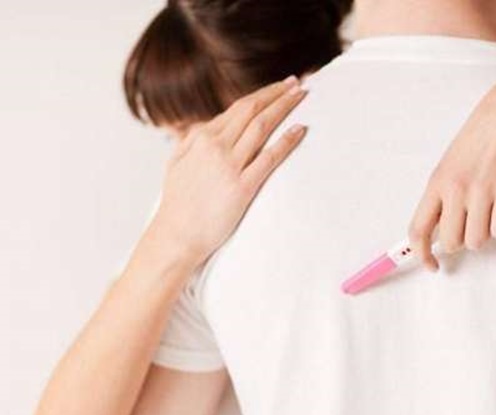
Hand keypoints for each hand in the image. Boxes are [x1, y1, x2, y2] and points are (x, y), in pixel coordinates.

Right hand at [148, 76, 307, 264]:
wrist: (177, 236)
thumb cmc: (178, 204)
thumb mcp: (177, 164)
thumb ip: (190, 141)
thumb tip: (203, 127)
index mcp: (200, 138)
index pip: (237, 108)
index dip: (262, 95)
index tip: (279, 87)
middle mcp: (215, 146)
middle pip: (252, 110)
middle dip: (277, 93)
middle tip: (297, 81)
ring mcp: (229, 166)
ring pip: (262, 126)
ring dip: (284, 107)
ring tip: (302, 95)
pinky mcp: (242, 187)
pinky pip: (270, 157)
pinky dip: (287, 140)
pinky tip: (301, 129)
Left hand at [408, 76, 495, 270]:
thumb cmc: (480, 139)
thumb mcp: (450, 164)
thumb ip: (442, 196)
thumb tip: (436, 234)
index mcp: (436, 182)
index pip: (418, 229)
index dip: (421, 254)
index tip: (431, 265)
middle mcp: (456, 189)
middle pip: (451, 242)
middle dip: (461, 241)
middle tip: (470, 224)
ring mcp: (482, 191)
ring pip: (477, 241)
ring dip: (483, 233)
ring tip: (488, 210)